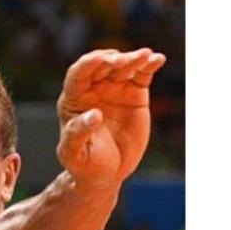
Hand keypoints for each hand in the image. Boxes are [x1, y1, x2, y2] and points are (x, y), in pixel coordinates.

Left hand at [55, 48, 165, 188]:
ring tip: (144, 56)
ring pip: (123, 67)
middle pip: (102, 66)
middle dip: (113, 60)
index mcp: (73, 100)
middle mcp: (93, 90)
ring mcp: (114, 89)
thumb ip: (78, 134)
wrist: (108, 173)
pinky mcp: (134, 94)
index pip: (78, 74)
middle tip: (124, 61)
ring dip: (133, 59)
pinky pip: (142, 75)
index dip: (89, 64)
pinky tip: (157, 59)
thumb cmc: (85, 164)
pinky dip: (149, 65)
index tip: (103, 60)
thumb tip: (94, 114)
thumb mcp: (76, 154)